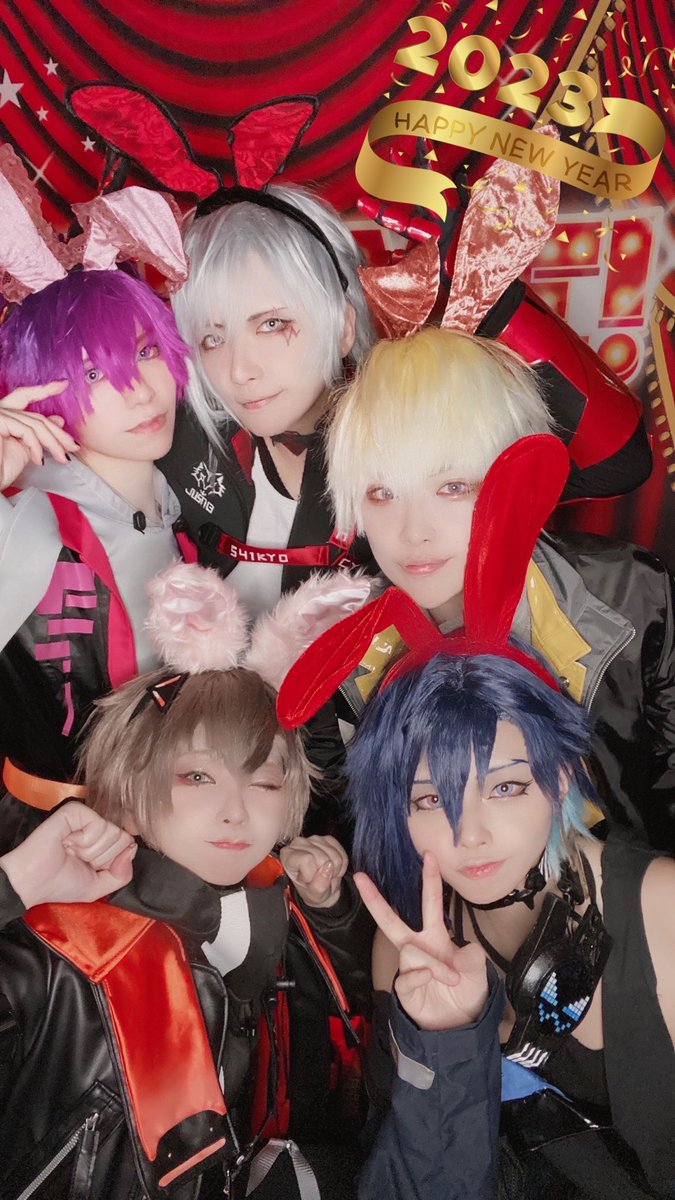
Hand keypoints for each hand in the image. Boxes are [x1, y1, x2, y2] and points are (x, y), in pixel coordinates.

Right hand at [0, 383, 78, 488]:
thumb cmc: (1, 469)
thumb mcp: (25, 449)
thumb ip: (38, 434)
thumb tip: (57, 420)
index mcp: (4, 414)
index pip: (25, 395)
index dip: (44, 390)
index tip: (63, 384)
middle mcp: (0, 411)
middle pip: (35, 416)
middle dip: (57, 433)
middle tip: (73, 446)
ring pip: (35, 425)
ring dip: (53, 444)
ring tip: (62, 459)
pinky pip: (26, 432)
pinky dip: (37, 447)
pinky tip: (40, 460)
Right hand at [0, 801, 136, 907]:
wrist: (33, 883)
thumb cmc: (61, 884)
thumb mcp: (99, 886)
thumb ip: (122, 874)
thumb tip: (132, 849)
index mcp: (103, 841)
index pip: (128, 845)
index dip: (111, 862)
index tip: (90, 866)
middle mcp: (96, 826)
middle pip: (123, 838)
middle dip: (101, 857)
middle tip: (77, 858)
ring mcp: (86, 817)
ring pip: (112, 832)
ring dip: (90, 851)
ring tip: (70, 850)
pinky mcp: (75, 811)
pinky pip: (98, 824)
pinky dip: (84, 841)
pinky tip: (67, 842)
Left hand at [280, 834, 347, 908]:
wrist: (323, 889)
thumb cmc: (311, 891)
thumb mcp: (313, 895)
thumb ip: (318, 886)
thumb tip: (328, 868)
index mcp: (288, 855)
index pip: (306, 859)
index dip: (312, 874)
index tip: (309, 880)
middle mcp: (298, 843)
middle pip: (321, 857)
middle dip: (326, 872)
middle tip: (320, 879)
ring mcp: (314, 839)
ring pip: (333, 854)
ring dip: (334, 869)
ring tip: (327, 874)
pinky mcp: (328, 839)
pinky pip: (341, 851)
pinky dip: (341, 863)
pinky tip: (333, 868)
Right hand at [354, 853, 487, 1030]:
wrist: (458, 1027)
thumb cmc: (466, 993)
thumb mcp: (479, 973)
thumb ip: (473, 959)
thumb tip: (463, 950)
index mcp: (436, 936)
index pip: (430, 902)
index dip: (430, 879)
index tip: (429, 855)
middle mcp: (417, 946)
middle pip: (390, 919)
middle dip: (374, 898)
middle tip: (360, 877)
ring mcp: (408, 967)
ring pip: (410, 950)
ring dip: (434, 963)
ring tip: (451, 978)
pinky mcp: (403, 988)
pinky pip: (406, 975)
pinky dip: (420, 977)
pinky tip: (429, 979)